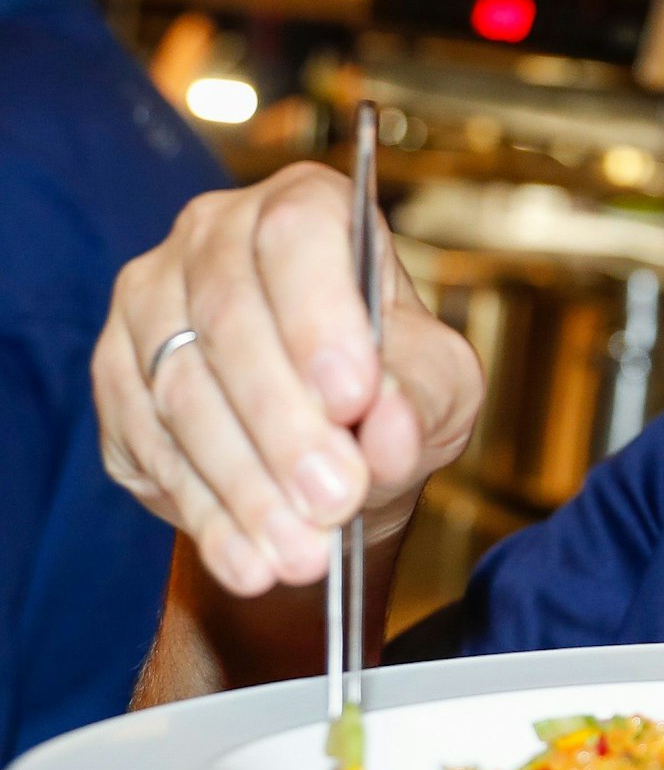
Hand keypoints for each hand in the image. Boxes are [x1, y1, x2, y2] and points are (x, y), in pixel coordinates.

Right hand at [92, 163, 482, 596]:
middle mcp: (215, 238)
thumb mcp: (440, 390)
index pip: (297, 237)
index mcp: (306, 209)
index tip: (354, 398)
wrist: (332, 449)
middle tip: (336, 499)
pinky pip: (146, 446)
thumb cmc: (395, 392)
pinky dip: (206, 513)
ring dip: (246, 484)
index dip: (319, 318)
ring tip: (303, 552)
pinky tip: (251, 560)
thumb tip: (387, 423)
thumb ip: (422, 400)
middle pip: (230, 321)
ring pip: (181, 392)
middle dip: (285, 424)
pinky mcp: (116, 377)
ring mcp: (151, 303)